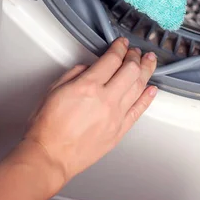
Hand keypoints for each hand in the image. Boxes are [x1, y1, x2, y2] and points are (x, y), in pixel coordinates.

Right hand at [25, 37, 157, 182]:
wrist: (51, 156)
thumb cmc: (48, 127)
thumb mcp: (54, 90)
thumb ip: (75, 74)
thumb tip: (89, 67)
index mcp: (88, 86)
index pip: (111, 59)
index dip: (119, 48)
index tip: (121, 44)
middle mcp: (105, 99)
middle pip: (130, 70)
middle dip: (135, 57)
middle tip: (136, 52)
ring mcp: (115, 116)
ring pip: (138, 87)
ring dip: (146, 71)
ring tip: (150, 62)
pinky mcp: (119, 131)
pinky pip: (139, 110)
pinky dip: (147, 98)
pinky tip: (151, 89)